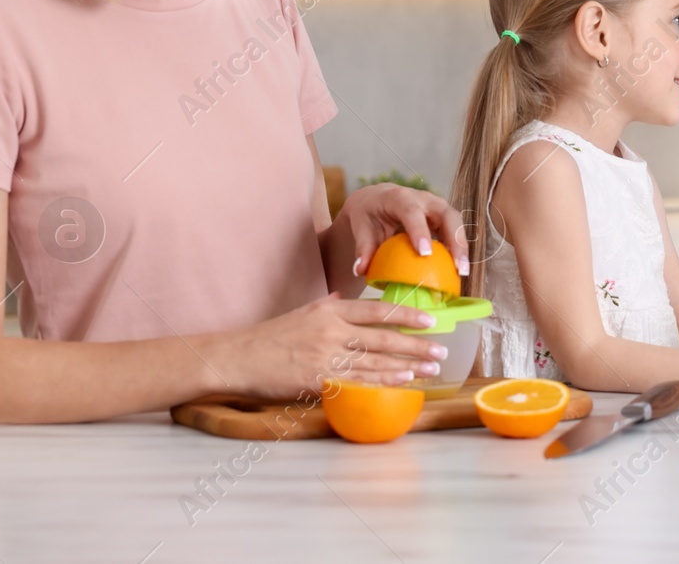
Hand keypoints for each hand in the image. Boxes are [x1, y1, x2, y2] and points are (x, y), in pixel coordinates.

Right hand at [213, 292, 450, 398]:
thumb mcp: (302, 313)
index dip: (406, 314)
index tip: (429, 319)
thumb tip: (342, 298)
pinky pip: (358, 380)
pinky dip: (383, 380)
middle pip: (383, 337)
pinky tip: (402, 381)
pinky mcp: (318, 379)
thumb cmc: (269, 337)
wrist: (237, 357)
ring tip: (431, 368)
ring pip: (376, 361)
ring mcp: (325, 355)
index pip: (376, 310)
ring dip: (408, 365)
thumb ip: (326, 307)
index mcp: (329, 310)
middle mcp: (331, 330)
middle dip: (416, 344)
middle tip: (441, 350)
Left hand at [339, 182, 469, 279]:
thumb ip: (362, 248)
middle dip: (455, 239)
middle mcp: (423, 198)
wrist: (376, 201)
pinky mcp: (442, 218)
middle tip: (457, 266)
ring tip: (462, 272)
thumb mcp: (361, 227)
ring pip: (456, 222)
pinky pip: (454, 231)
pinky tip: (457, 271)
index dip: (420, 231)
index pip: (412, 211)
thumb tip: (360, 269)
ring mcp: (436, 207)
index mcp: (399, 197)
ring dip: (461, 247)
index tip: (425, 254)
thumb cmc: (368, 214)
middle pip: (446, 214)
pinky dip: (458, 250)